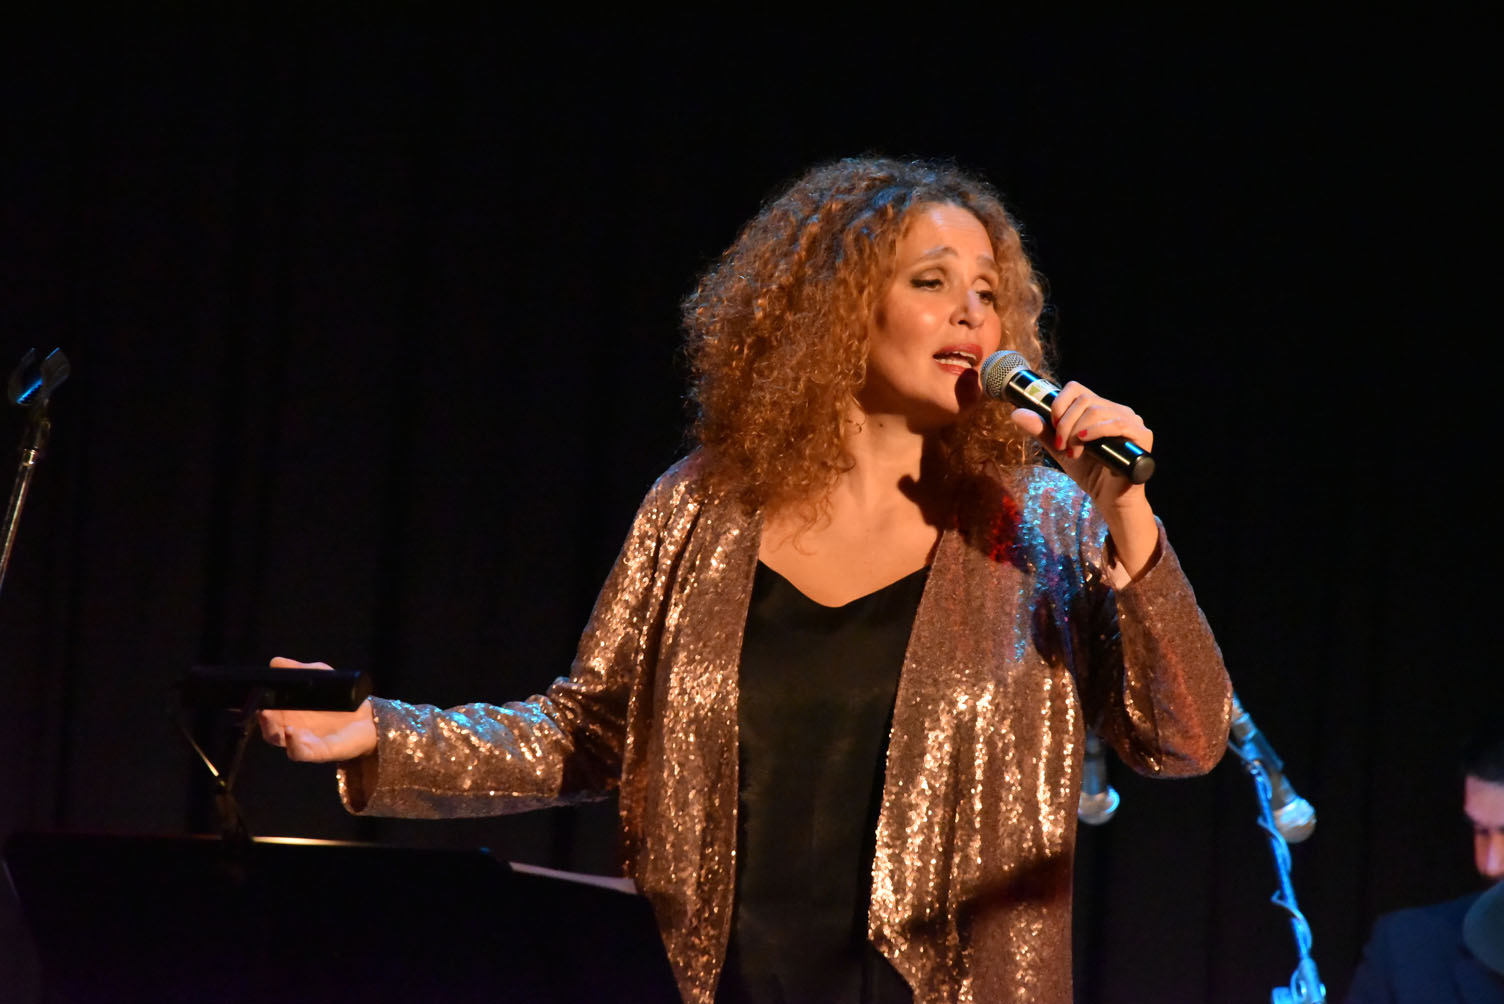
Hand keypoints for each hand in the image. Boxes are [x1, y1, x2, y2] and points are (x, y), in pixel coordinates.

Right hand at [258, 657, 377, 761]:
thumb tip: (276, 662)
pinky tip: (292, 733)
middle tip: (263, 709)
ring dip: (274, 731)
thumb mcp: (320, 677)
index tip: (256, 694)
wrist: (366, 718)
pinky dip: (294, 745)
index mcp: (288, 713)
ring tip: (272, 718)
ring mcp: (304, 742)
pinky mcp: (320, 752)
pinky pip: (301, 752)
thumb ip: (299, 670)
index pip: (267, 711)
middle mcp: (291, 729)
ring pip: (281, 741)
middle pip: (269, 728)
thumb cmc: (338, 698)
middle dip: (264, 720)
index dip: (258, 704)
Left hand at [1008, 382, 1157, 578]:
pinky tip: (1084, 442)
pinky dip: (1096, 431)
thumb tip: (1016, 413)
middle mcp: (1116, 409)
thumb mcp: (1059, 449)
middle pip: (1084, 400)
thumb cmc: (1088, 472)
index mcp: (1098, 408)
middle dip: (1065, 424)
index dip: (1059, 405)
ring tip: (1073, 453)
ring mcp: (1131, 420)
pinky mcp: (1142, 435)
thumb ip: (1041, 431)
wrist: (1107, 497)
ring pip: (1097, 410)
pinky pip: (1117, 424)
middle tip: (1061, 447)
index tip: (1053, 427)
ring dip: (1077, 432)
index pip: (1076, 389)